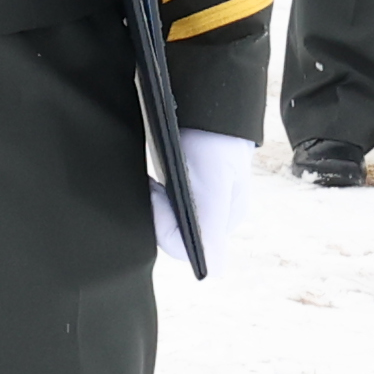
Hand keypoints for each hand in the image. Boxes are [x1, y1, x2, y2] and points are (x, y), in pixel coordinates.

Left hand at [160, 129, 255, 268]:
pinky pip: (161, 202)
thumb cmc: (216, 143)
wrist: (207, 103)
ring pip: (164, 218)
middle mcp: (211, 216)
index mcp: (223, 221)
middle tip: (152, 184)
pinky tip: (150, 178)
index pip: (184, 247)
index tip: (156, 194)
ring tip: (152, 180)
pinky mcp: (181, 185)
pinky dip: (150, 193)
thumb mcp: (214, 185)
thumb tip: (214, 271)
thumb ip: (211, 226)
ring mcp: (196, 200)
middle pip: (172, 233)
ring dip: (151, 203)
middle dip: (154, 213)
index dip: (162, 226)